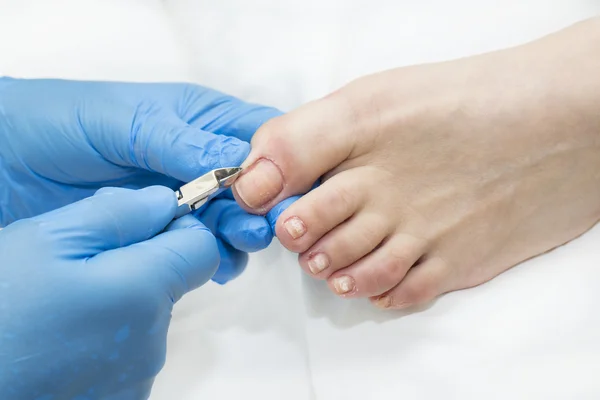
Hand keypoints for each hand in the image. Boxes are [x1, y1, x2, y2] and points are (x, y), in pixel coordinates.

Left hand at [0, 77, 281, 281]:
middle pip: (258, 184)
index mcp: (199, 118)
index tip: (282, 192)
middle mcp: (198, 157)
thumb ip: (182, 142)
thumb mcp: (124, 122)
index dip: (283, 162)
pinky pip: (205, 246)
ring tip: (230, 246)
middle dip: (263, 207)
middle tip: (253, 228)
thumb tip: (240, 167)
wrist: (4, 163)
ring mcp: (183, 197)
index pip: (263, 135)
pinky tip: (210, 263)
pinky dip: (215, 257)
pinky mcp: (164, 230)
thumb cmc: (59, 122)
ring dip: (240, 235)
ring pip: (236, 219)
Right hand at [0, 186, 218, 398]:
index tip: (139, 226)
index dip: (175, 228)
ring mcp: (137, 378)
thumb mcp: (47, 240)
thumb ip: (119, 212)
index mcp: (144, 293)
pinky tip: (62, 341)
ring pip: (146, 317)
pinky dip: (105, 339)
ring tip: (61, 309)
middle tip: (75, 268)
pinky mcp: (120, 399)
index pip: (201, 248)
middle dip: (135, 266)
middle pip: (169, 284)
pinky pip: (128, 353)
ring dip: (117, 303)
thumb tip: (166, 202)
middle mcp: (154, 341)